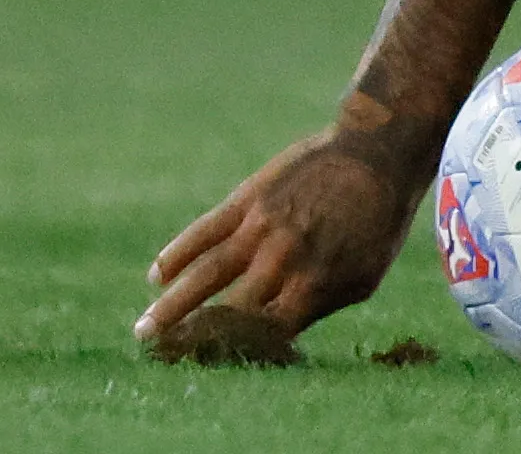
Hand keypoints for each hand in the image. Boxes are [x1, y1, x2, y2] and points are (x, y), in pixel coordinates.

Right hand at [136, 116, 431, 343]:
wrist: (376, 151)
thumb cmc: (377, 223)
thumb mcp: (362, 275)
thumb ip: (317, 307)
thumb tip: (278, 342)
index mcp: (313, 285)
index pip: (261, 334)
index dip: (232, 353)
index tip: (206, 368)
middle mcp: (282, 260)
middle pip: (226, 310)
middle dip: (192, 339)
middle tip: (162, 358)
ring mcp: (261, 227)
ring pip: (205, 274)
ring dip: (170, 305)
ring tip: (143, 332)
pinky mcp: (248, 198)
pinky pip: (203, 230)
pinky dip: (177, 253)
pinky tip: (156, 275)